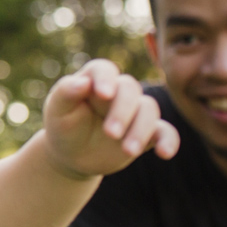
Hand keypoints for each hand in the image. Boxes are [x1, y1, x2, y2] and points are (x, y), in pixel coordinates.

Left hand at [42, 59, 180, 178]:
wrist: (73, 156)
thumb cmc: (63, 127)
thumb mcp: (57, 111)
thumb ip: (65, 93)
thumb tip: (82, 82)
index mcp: (94, 80)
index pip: (104, 70)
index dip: (105, 79)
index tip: (104, 95)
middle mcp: (119, 92)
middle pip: (130, 90)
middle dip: (122, 111)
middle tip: (110, 133)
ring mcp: (135, 112)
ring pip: (149, 109)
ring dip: (141, 129)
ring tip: (127, 150)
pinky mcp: (147, 132)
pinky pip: (165, 131)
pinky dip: (169, 140)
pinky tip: (165, 153)